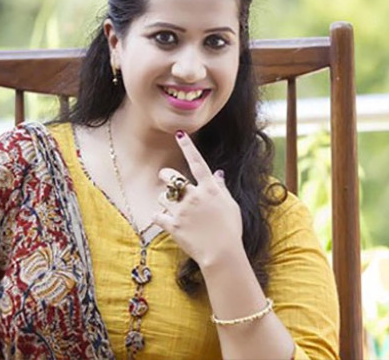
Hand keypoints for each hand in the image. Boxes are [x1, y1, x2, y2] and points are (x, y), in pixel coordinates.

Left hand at [153, 131, 242, 268]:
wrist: (222, 254)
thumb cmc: (230, 231)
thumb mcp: (230, 207)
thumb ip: (221, 189)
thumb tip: (218, 174)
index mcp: (210, 189)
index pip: (197, 162)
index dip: (188, 147)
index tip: (180, 134)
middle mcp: (194, 196)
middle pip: (171, 177)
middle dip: (165, 176)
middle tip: (166, 180)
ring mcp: (182, 210)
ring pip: (162, 196)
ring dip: (164, 200)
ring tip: (172, 208)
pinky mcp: (173, 225)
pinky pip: (157, 215)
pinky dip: (158, 217)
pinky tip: (163, 220)